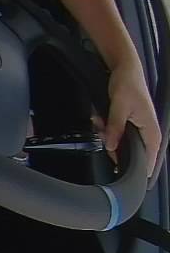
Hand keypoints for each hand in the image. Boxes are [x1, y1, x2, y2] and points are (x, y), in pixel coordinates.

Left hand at [98, 53, 160, 177]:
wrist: (124, 70)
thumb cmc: (127, 84)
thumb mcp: (119, 107)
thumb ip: (115, 128)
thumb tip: (111, 147)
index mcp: (151, 130)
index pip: (150, 159)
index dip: (140, 171)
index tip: (129, 182)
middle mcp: (147, 132)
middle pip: (132, 155)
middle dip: (113, 150)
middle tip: (104, 133)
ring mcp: (138, 129)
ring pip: (120, 146)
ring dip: (108, 138)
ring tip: (101, 122)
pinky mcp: (128, 125)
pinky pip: (116, 137)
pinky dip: (106, 132)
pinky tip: (100, 121)